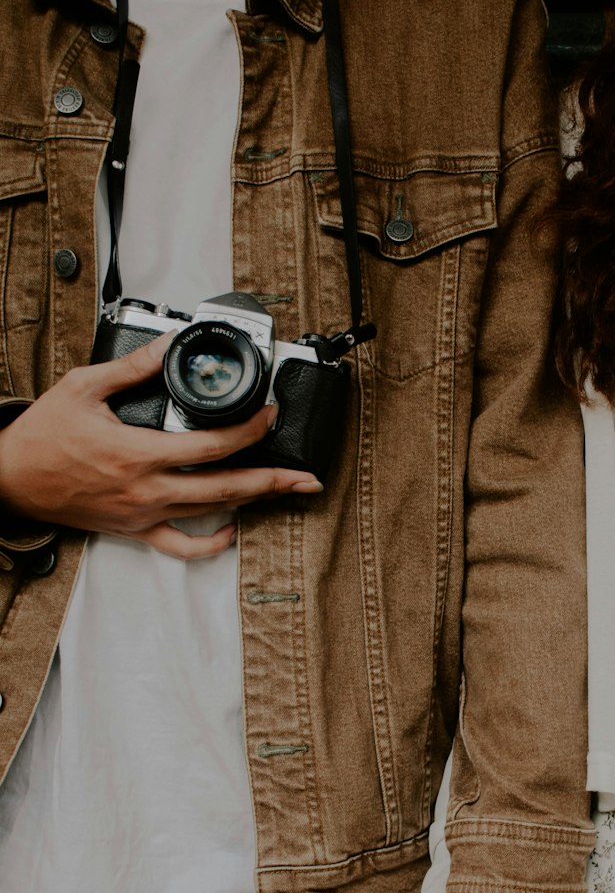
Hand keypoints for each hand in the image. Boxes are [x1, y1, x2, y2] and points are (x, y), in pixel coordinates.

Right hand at [0, 334, 322, 558]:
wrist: (11, 479)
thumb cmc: (42, 436)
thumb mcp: (84, 387)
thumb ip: (133, 368)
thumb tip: (170, 345)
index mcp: (138, 453)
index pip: (211, 445)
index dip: (249, 431)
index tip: (270, 415)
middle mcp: (147, 489)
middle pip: (225, 489)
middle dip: (273, 481)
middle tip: (307, 477)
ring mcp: (144, 514)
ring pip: (211, 515)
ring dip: (253, 505)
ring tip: (286, 494)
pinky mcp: (134, 530)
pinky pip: (180, 547)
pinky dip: (210, 543)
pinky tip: (232, 530)